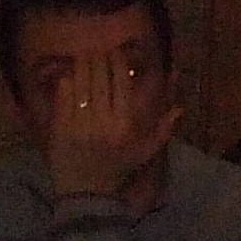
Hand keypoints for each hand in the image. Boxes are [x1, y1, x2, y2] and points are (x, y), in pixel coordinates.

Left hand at [44, 53, 179, 199]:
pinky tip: (69, 75)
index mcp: (125, 124)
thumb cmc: (118, 170)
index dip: (118, 65)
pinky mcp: (60, 126)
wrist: (86, 192)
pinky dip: (66, 83)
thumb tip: (179, 108)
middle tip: (98, 49)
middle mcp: (103, 120)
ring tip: (84, 55)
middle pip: (100, 80)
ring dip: (82, 66)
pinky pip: (63, 98)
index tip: (117, 52)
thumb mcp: (145, 153)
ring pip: (81, 85)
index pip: (122, 86)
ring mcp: (79, 122)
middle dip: (99, 60)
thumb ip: (162, 129)